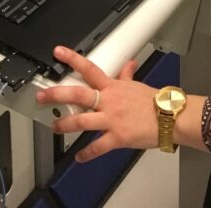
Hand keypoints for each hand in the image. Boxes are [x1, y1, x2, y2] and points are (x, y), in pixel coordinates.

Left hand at [36, 46, 157, 160]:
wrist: (168, 116)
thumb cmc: (153, 101)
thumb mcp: (137, 85)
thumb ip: (127, 75)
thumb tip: (128, 63)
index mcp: (112, 87)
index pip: (89, 68)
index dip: (72, 59)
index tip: (58, 52)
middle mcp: (109, 101)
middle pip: (79, 94)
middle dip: (57, 95)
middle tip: (42, 96)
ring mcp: (111, 119)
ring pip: (82, 121)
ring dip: (65, 125)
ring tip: (54, 126)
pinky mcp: (117, 137)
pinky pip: (98, 147)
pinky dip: (87, 153)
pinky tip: (79, 157)